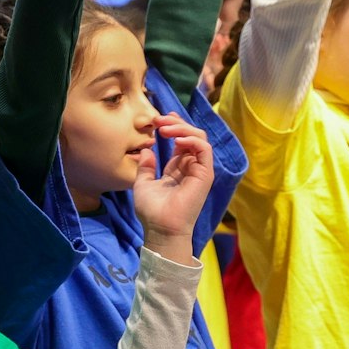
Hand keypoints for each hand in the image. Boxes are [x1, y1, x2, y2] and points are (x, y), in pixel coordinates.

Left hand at [131, 114, 216, 258]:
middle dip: (175, 123)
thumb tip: (147, 150)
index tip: (157, 120)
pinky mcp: (205, 174)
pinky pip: (204, 149)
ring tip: (164, 128)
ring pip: (199, 138)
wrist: (161, 228)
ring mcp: (199, 169)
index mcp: (178, 168)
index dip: (173, 126)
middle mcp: (190, 166)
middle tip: (158, 120)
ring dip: (182, 128)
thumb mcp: (143, 184)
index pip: (181, 140)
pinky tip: (176, 140)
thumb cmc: (152, 211)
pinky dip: (191, 140)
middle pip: (190, 135)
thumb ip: (146, 167)